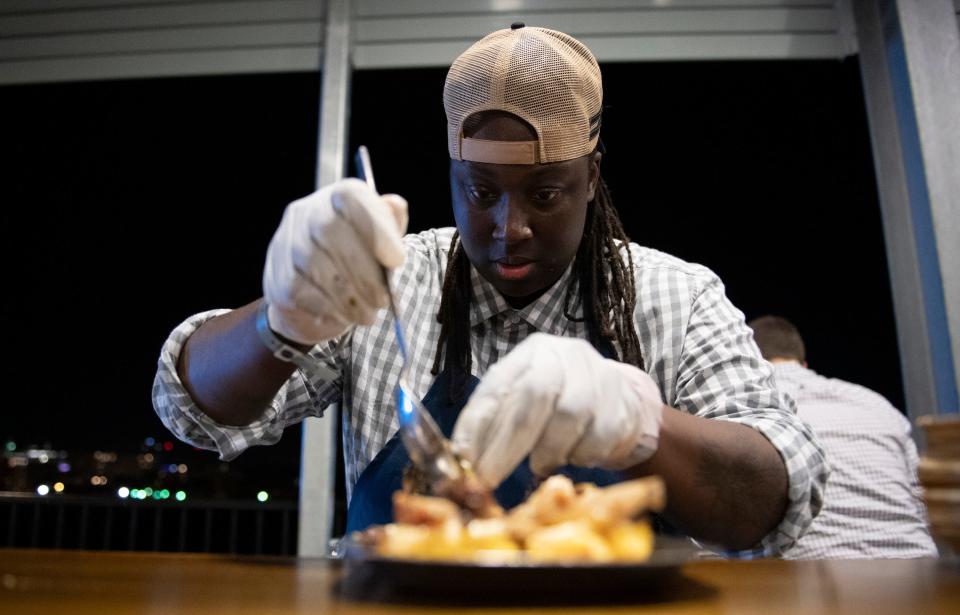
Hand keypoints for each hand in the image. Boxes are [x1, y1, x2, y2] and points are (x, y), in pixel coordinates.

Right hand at [262, 178, 407, 343]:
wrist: (309, 297)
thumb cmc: (354, 262)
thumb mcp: (378, 240)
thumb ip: (390, 222)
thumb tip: (394, 206)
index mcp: (335, 198)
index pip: (351, 197)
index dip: (377, 227)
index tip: (398, 259)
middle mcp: (305, 214)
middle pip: (332, 232)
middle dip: (365, 272)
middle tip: (384, 299)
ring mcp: (286, 245)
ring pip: (317, 266)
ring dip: (350, 297)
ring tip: (369, 313)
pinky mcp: (278, 279)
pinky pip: (303, 293)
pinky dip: (331, 309)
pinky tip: (346, 317)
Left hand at [452, 333, 663, 486]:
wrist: (623, 399)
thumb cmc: (560, 404)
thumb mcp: (524, 402)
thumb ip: (495, 422)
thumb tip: (461, 457)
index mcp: (531, 352)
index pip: (498, 384)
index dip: (478, 423)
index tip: (464, 459)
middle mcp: (564, 355)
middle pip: (534, 395)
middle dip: (508, 443)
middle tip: (490, 478)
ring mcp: (598, 374)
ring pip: (569, 415)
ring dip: (549, 450)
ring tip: (540, 465)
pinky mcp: (625, 400)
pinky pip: (600, 435)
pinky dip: (581, 455)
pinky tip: (574, 457)